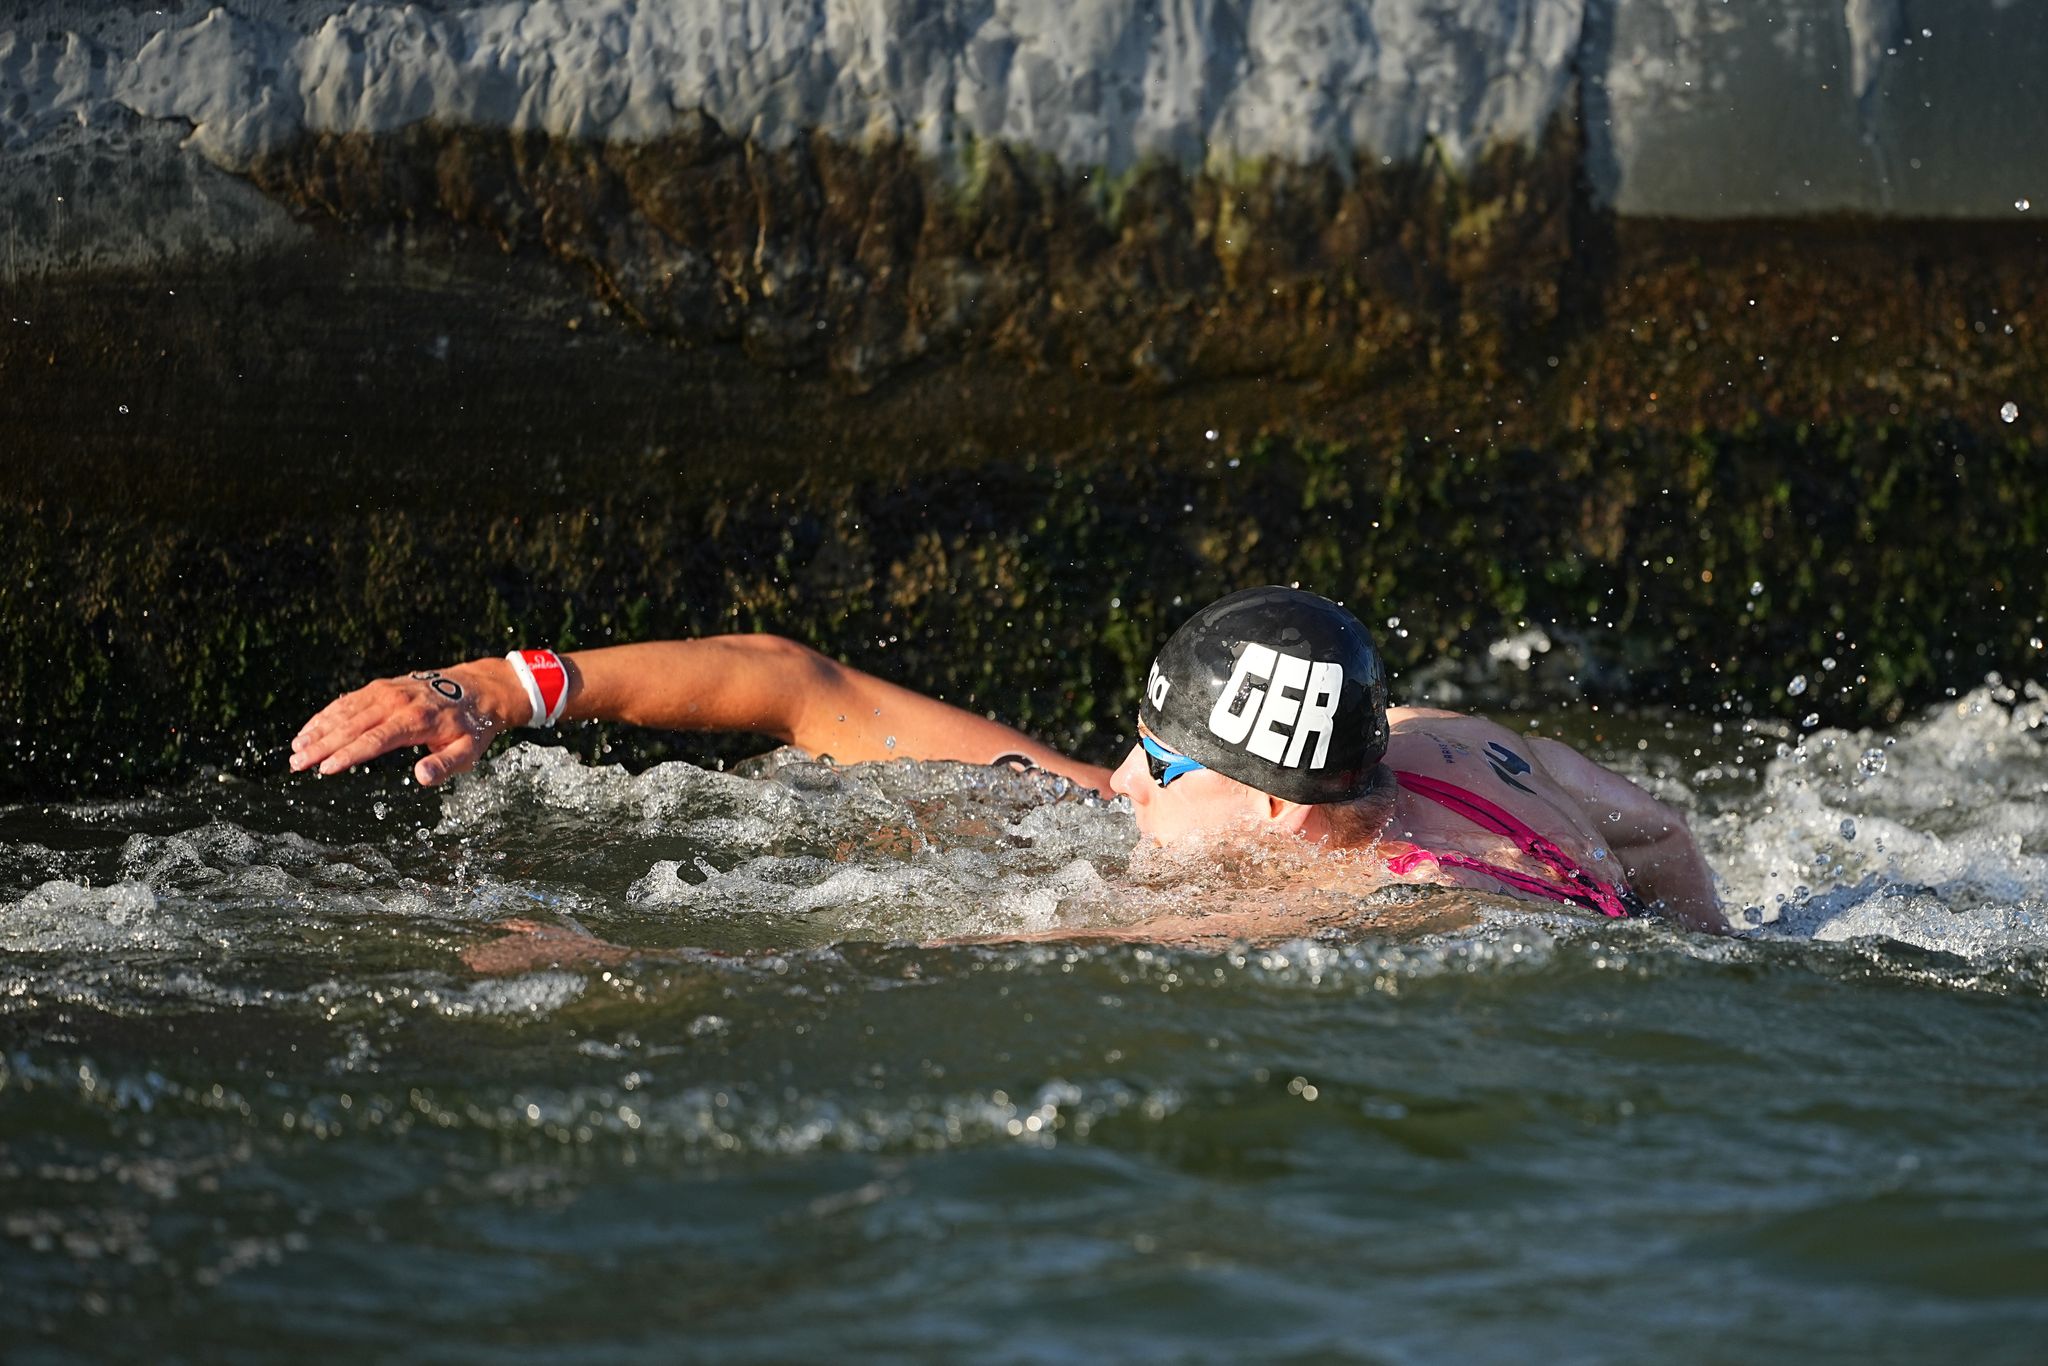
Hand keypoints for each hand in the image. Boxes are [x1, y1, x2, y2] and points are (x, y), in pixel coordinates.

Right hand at [290, 659, 524, 785]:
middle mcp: (397, 702)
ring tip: (295, 748)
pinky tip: (309, 729)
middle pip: (352, 726)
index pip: (375, 740)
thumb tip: (421, 776)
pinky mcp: (381, 687)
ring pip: (345, 711)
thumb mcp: (469, 751)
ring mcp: (387, 691)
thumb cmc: (471, 726)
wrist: (477, 688)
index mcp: (417, 720)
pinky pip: (349, 701)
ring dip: (318, 729)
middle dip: (322, 746)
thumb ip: (444, 765)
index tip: (325, 769)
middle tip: (296, 764)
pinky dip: (327, 714)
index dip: (348, 755)